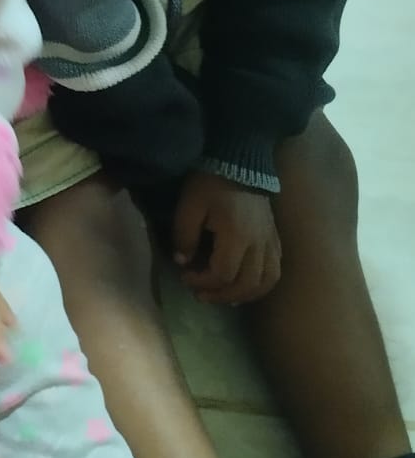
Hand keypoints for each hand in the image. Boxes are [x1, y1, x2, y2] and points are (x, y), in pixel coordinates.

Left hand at [173, 172, 281, 305]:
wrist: (240, 162)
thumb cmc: (210, 183)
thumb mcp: (189, 206)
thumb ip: (184, 236)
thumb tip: (183, 262)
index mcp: (237, 235)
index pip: (223, 274)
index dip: (202, 282)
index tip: (185, 276)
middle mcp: (259, 243)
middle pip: (246, 284)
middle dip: (220, 294)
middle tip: (200, 293)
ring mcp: (271, 242)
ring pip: (265, 282)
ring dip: (244, 295)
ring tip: (222, 295)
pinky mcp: (275, 238)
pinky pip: (275, 271)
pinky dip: (260, 285)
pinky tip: (244, 286)